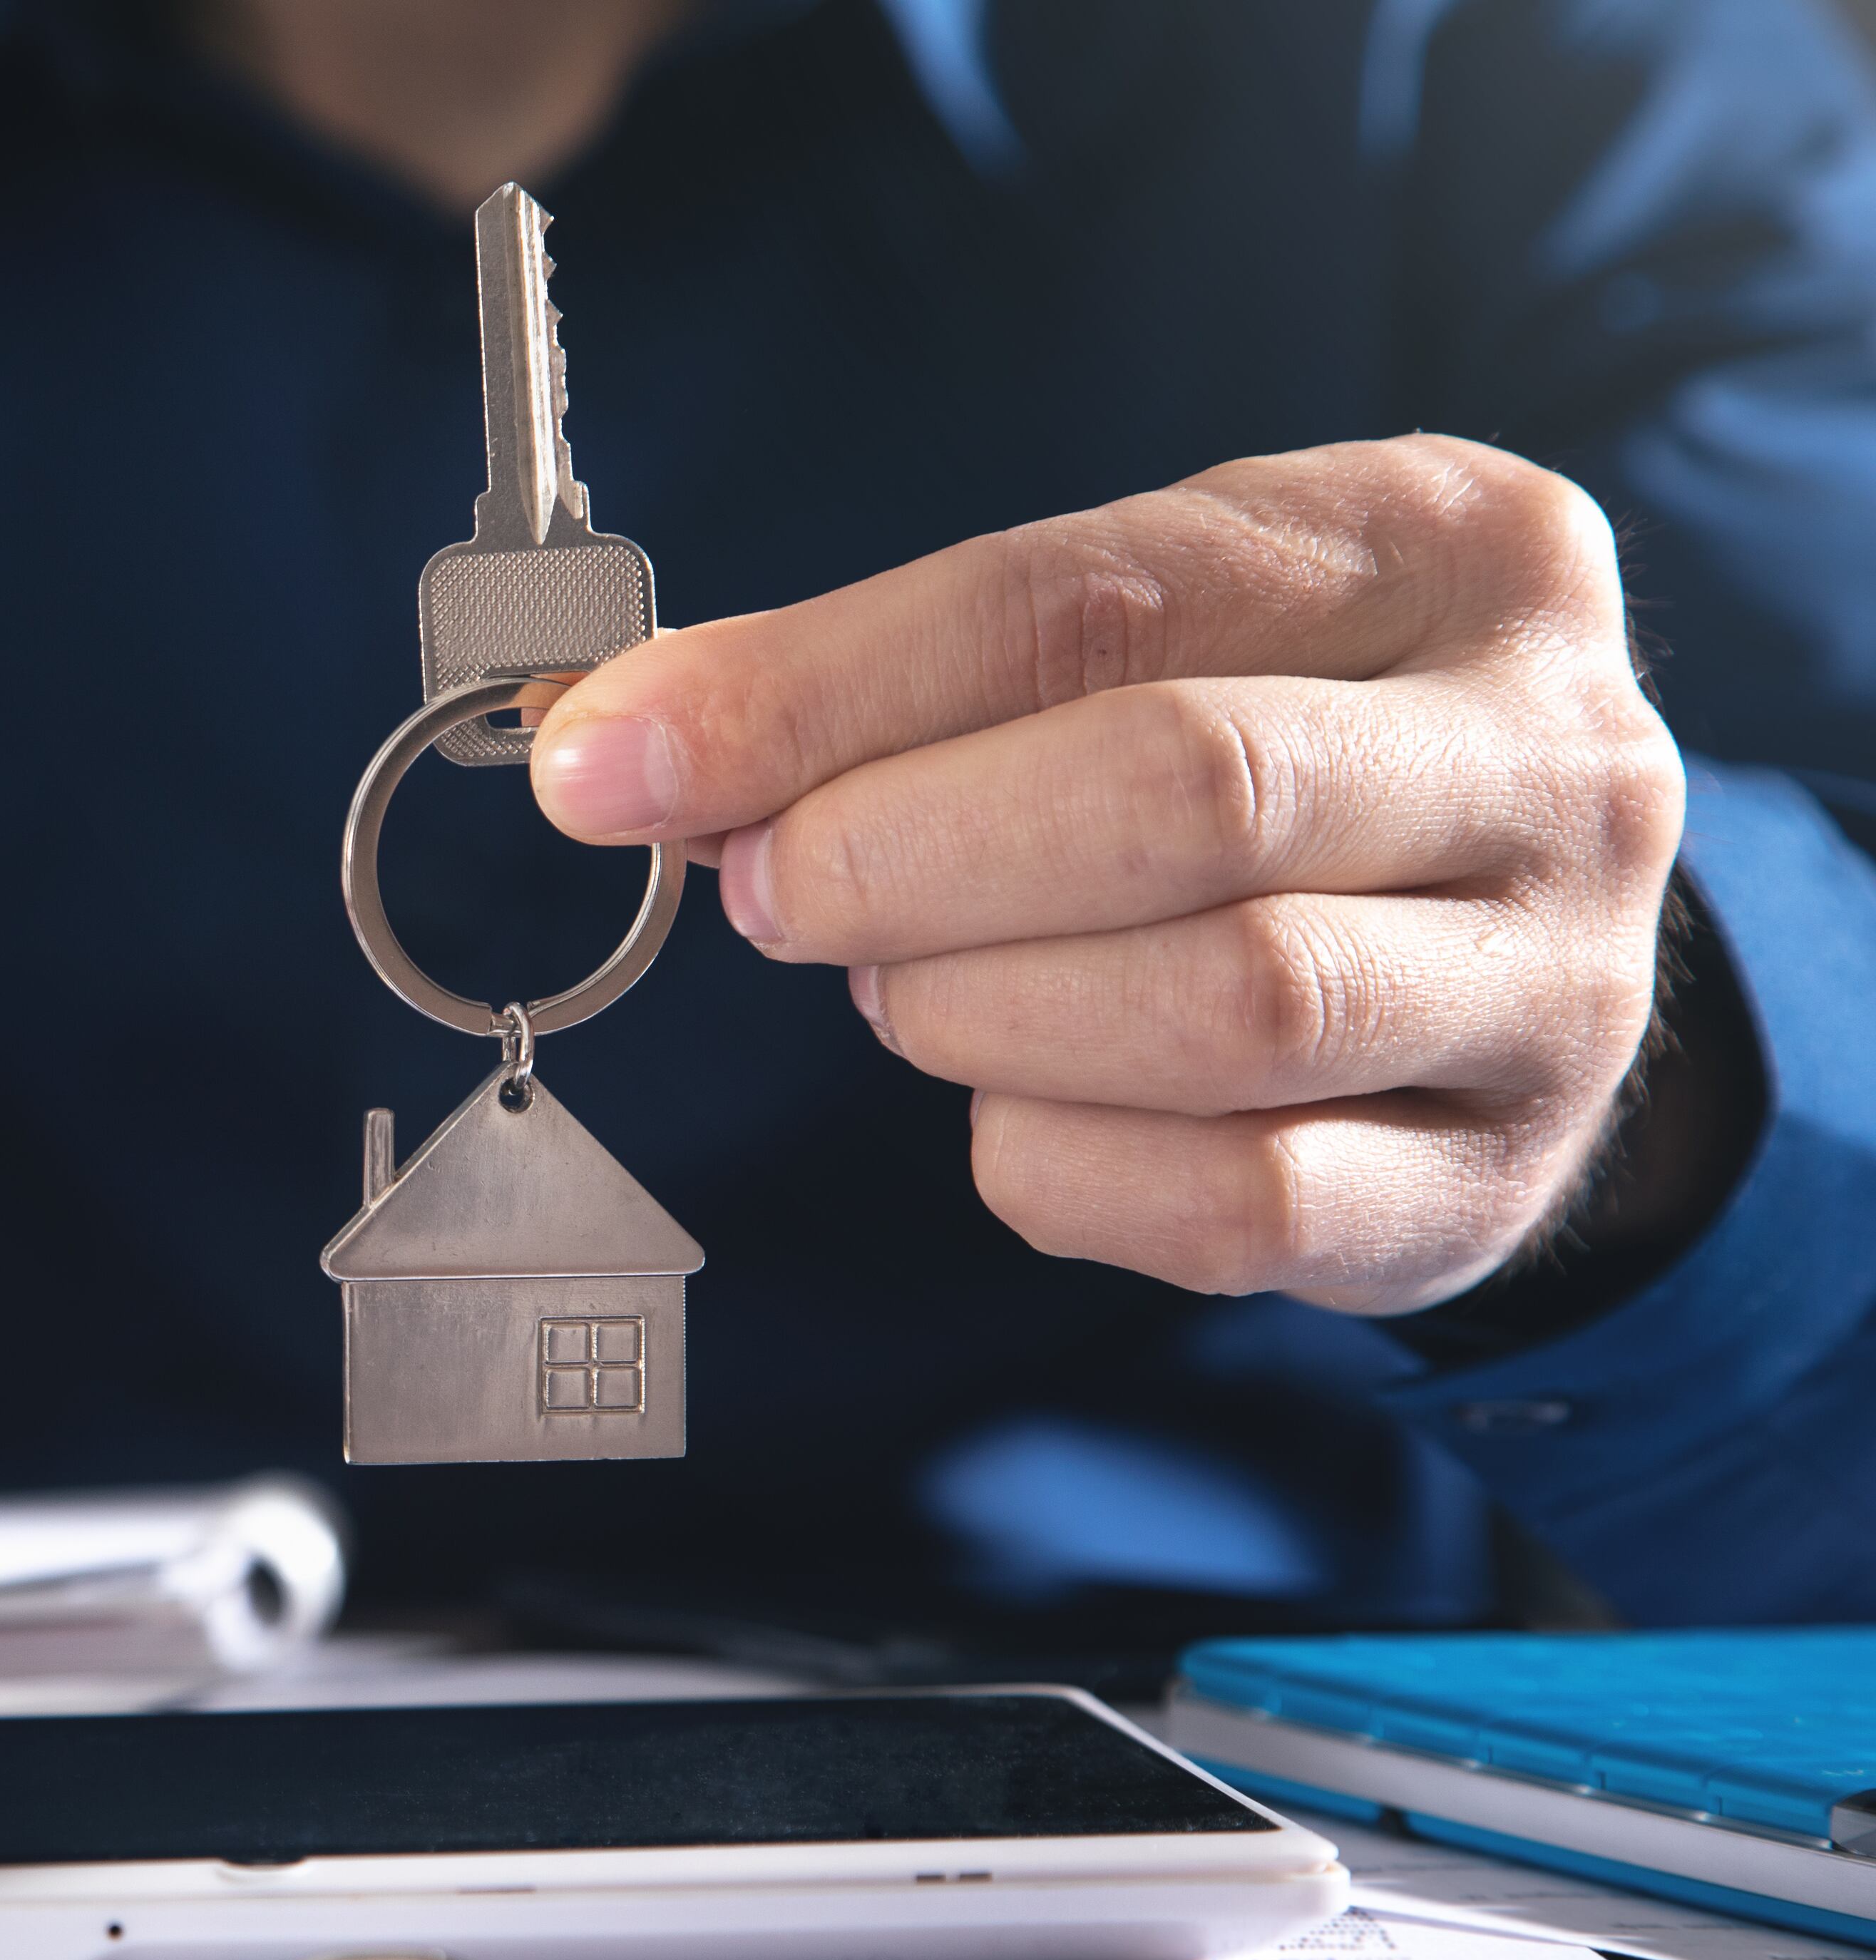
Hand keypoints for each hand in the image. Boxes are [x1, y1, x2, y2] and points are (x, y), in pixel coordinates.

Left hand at [528, 435, 1687, 1316]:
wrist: (1504, 931)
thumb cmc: (1277, 744)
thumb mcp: (1129, 637)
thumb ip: (891, 678)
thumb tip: (620, 748)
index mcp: (1441, 546)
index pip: (1085, 596)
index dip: (818, 691)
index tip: (616, 762)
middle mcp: (1547, 753)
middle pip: (1182, 791)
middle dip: (907, 855)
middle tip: (781, 890)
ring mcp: (1554, 981)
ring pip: (1222, 1006)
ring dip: (980, 1010)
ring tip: (908, 989)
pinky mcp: (1492, 1182)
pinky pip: (1233, 1202)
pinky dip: (1057, 1164)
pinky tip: (1018, 1105)